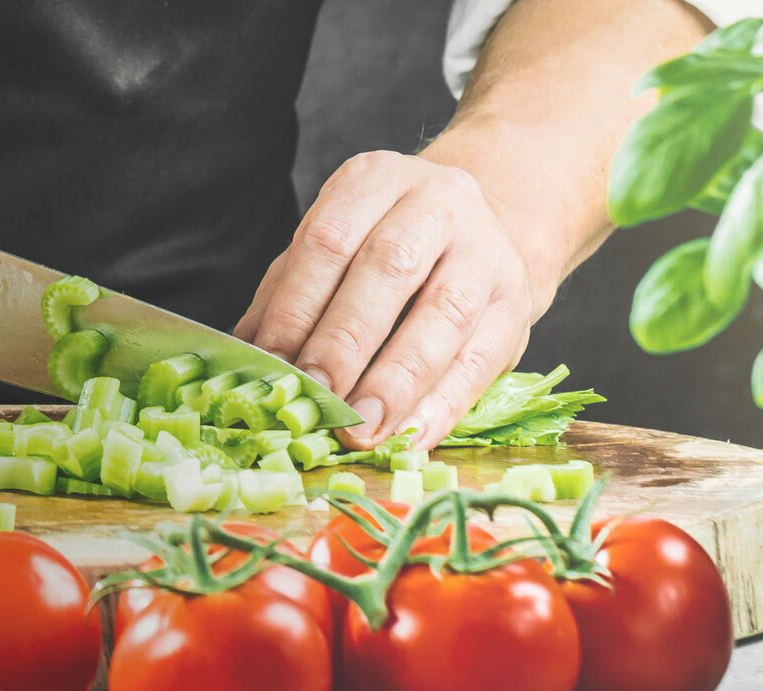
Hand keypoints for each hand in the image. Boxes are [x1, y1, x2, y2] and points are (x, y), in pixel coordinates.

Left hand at [236, 151, 545, 450]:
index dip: (298, 307)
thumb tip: (246, 360)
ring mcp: (486, 250)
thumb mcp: (333, 251)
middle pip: (389, 269)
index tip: (274, 367)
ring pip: (444, 313)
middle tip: (317, 400)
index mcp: (375, 180)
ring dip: (398, 380)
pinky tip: (412, 437)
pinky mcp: (517, 301)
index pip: (329, 240)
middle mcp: (438, 203)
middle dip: (346, 342)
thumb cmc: (386, 249)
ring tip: (363, 429)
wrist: (482, 233)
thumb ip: (287, 296)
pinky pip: (482, 357)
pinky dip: (444, 405)